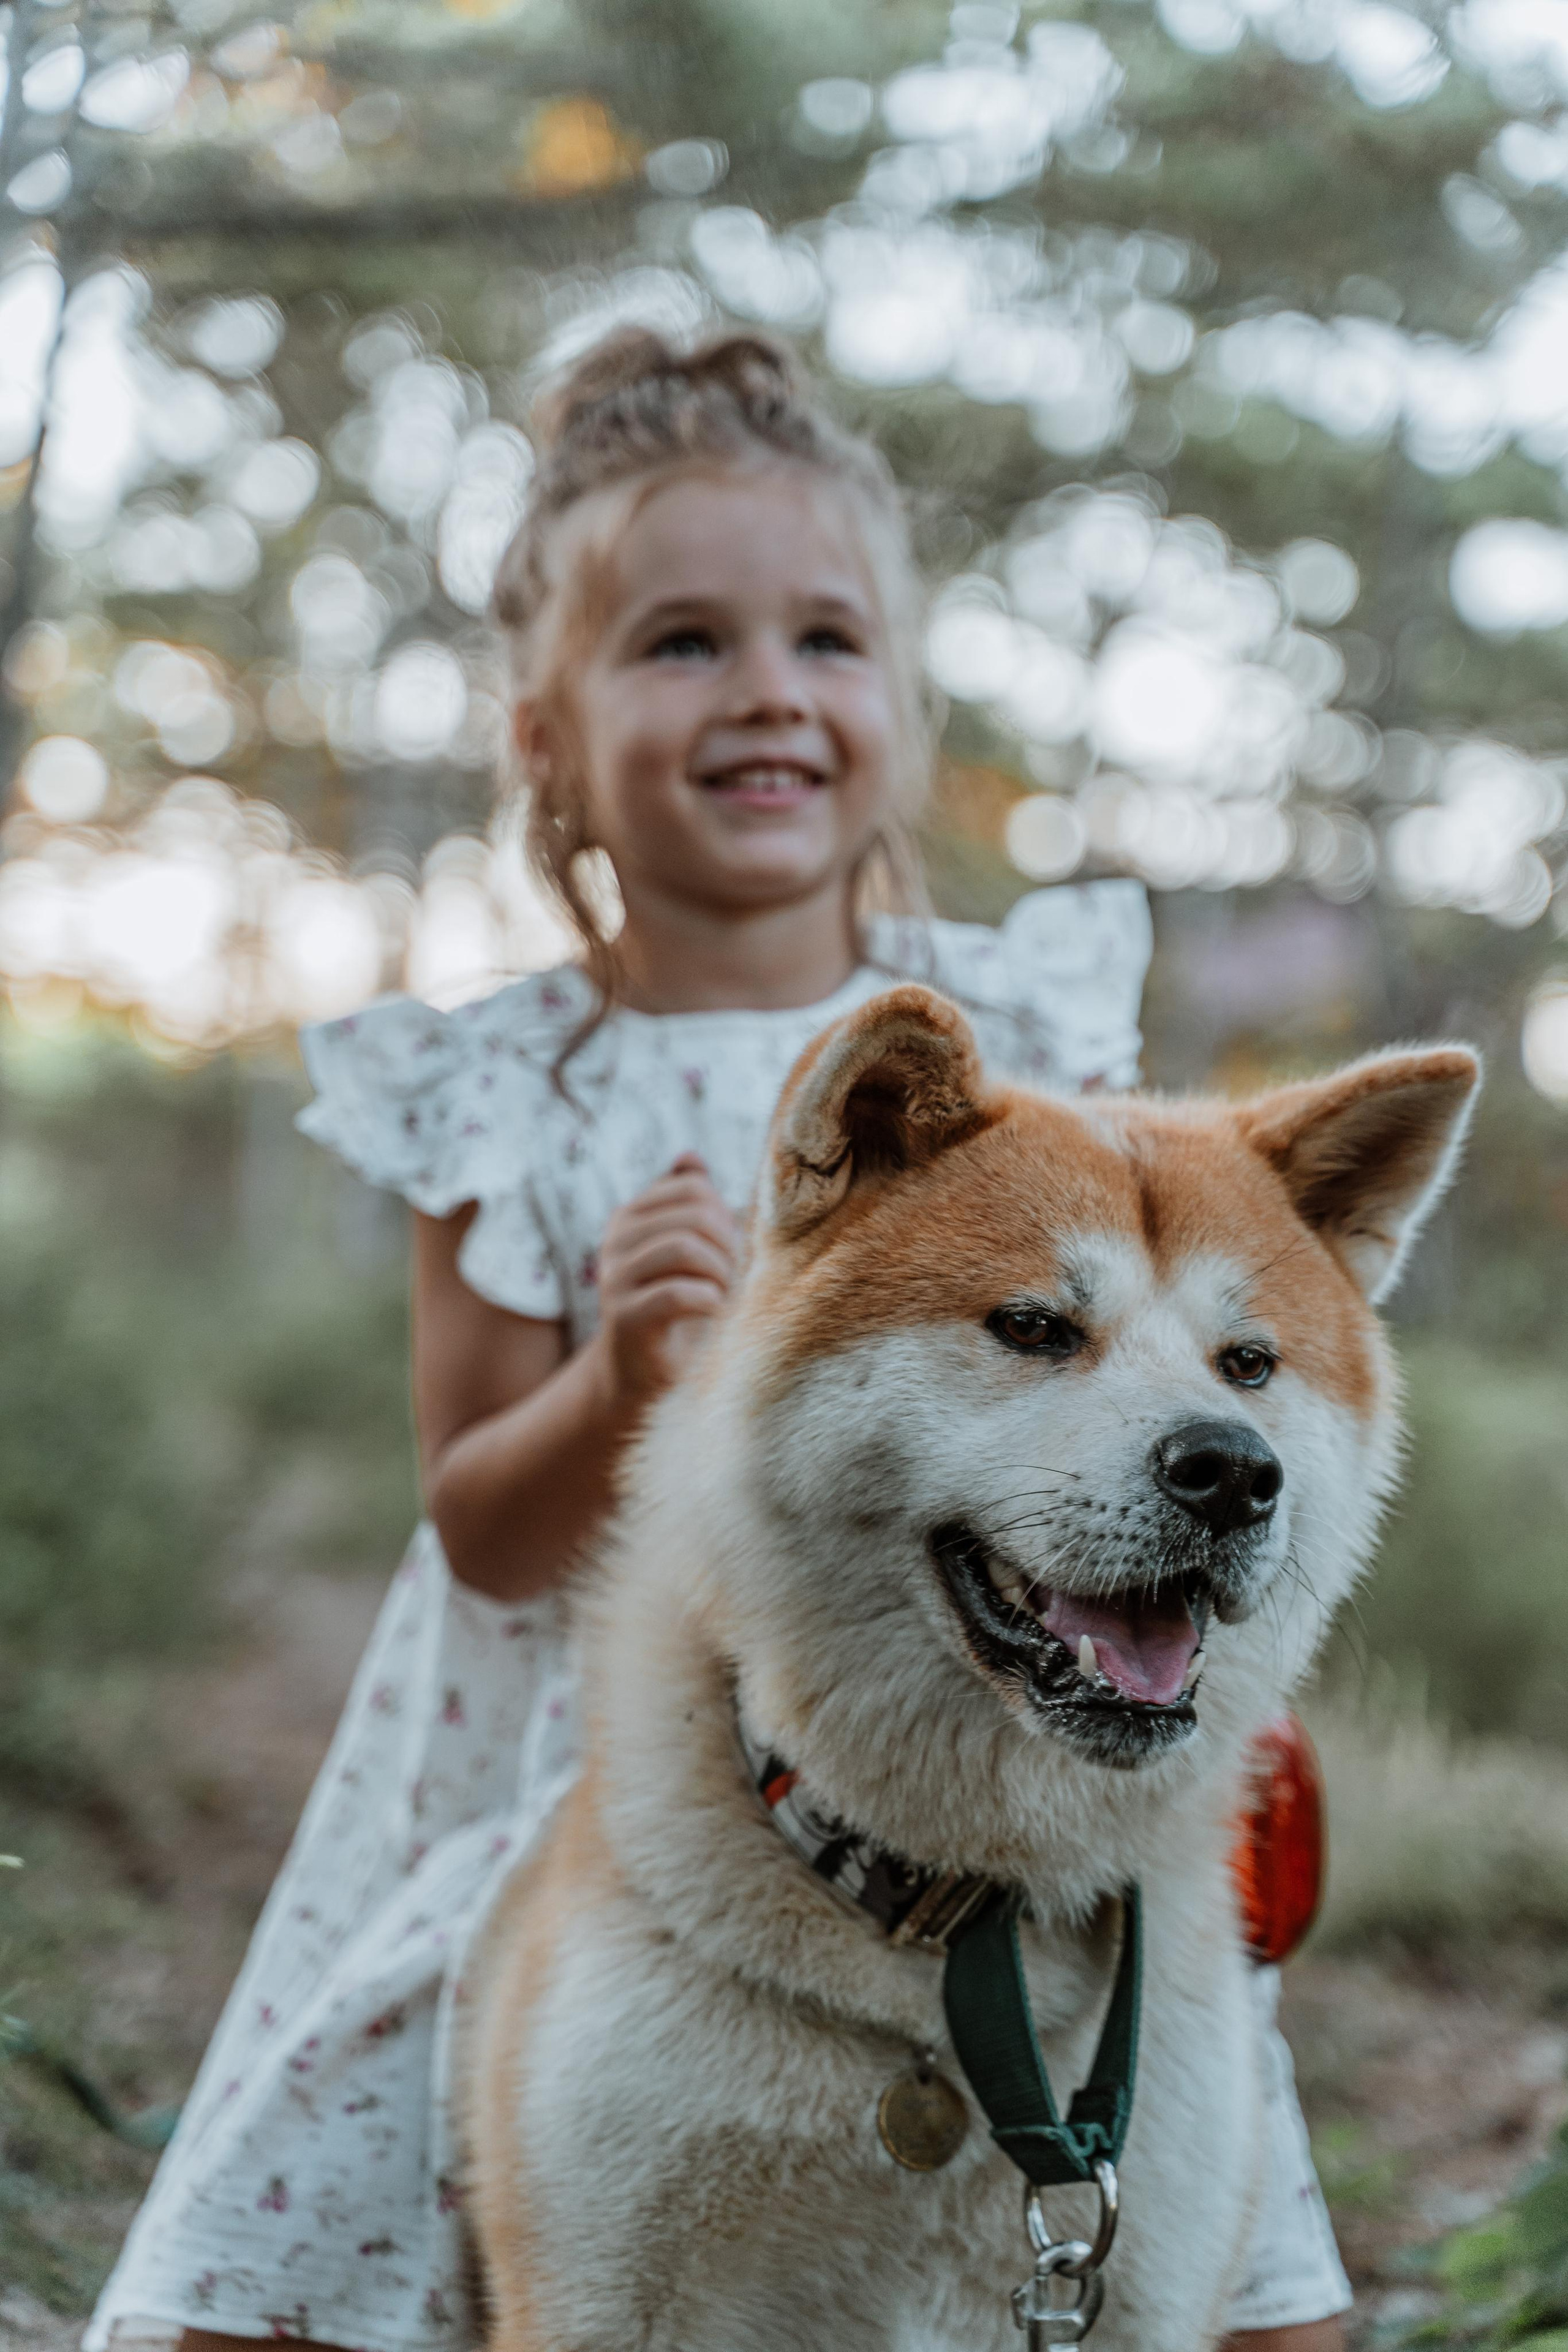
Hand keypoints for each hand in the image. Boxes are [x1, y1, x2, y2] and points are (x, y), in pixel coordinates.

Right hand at [592, 1153, 739, 1405]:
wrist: (641, 1374)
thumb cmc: (673, 1308)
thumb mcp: (684, 1252)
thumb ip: (687, 1206)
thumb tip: (689, 1157)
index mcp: (631, 1217)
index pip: (693, 1188)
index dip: (725, 1215)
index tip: (730, 1250)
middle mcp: (615, 1240)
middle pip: (694, 1216)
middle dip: (727, 1246)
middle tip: (734, 1278)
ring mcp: (615, 1277)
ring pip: (685, 1248)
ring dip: (720, 1274)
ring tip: (724, 1296)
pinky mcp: (624, 1317)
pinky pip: (678, 1294)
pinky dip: (710, 1303)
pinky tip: (712, 1315)